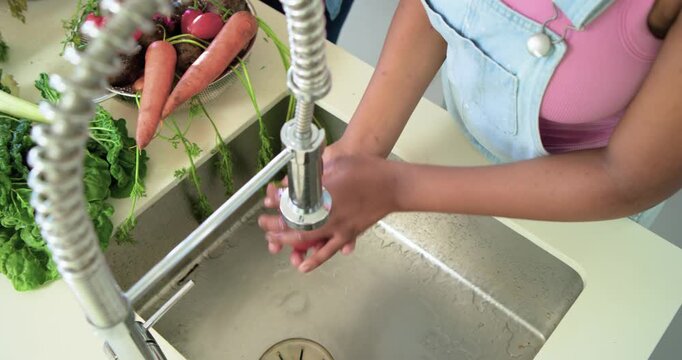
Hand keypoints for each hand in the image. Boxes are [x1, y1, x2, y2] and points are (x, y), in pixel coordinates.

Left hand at [257, 154, 398, 272]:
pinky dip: (315, 259)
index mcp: (323, 192)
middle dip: (275, 225)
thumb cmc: (367, 169)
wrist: (393, 185)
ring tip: (274, 242)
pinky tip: (303, 266)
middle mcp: (327, 212)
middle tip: (264, 223)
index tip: (267, 203)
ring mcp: (337, 226)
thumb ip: (316, 170)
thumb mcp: (338, 162)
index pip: (292, 202)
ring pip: (306, 238)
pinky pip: (328, 250)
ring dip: (287, 240)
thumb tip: (299, 175)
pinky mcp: (348, 234)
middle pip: (293, 222)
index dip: (276, 204)